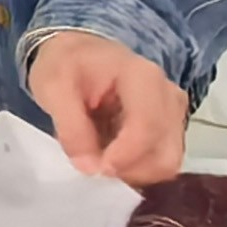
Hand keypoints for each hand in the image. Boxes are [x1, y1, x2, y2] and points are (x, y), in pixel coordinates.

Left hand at [28, 29, 189, 184]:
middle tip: (95, 168)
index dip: (126, 156)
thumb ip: (70, 127)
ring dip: (133, 173)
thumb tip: (89, 167)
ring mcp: (173, 114)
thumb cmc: (67, 64)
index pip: (148, 125)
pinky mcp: (169, 129)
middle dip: (130, 170)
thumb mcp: (52, 86)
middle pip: (165, 152)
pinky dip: (137, 170)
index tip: (97, 170)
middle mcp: (168, 95)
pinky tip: (111, 159)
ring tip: (100, 161)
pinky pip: (161, 161)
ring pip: (167, 162)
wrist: (80, 53)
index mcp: (143, 76)